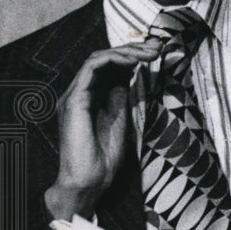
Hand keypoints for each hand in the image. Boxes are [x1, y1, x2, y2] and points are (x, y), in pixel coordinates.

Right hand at [44, 38, 162, 220]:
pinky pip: (91, 68)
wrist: (88, 182)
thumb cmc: (102, 160)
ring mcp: (74, 95)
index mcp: (89, 98)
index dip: (132, 57)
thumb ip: (120, 99)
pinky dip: (112, 59)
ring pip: (97, 59)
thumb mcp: (119, 122)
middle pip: (104, 59)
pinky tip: (132, 61)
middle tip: (157, 47)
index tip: (156, 54)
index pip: (109, 68)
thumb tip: (128, 79)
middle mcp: (79, 93)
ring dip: (126, 51)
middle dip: (132, 49)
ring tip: (149, 52)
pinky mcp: (74, 100)